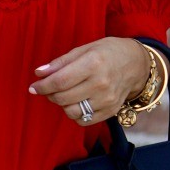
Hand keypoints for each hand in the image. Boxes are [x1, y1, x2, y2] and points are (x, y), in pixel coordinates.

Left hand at [29, 37, 150, 124]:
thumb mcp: (84, 49)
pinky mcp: (110, 111)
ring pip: (71, 112)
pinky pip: (83, 120)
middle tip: (47, 88)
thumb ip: (61, 62)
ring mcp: (107, 100)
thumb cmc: (107, 52)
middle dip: (49, 94)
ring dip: (61, 104)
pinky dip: (74, 113)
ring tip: (63, 93)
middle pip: (63, 97)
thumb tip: (39, 73)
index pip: (60, 81)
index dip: (43, 86)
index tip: (33, 87)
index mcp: (93, 63)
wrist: (136, 64)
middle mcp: (101, 84)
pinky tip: (76, 101)